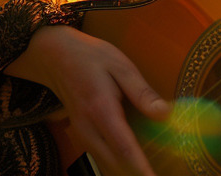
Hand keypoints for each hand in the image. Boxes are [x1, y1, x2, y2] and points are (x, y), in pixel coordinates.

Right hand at [5, 24, 170, 175]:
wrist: (55, 57)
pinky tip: (137, 161)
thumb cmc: (91, 57)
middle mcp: (89, 130)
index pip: (124, 147)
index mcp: (101, 110)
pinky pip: (102, 158)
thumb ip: (142, 92)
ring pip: (107, 165)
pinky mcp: (82, 137)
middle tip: (161, 173)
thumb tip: (165, 114)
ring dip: (129, 171)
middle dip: (137, 173)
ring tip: (151, 169)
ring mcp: (82, 136)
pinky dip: (120, 165)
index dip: (141, 168)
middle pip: (115, 164)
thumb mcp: (121, 66)